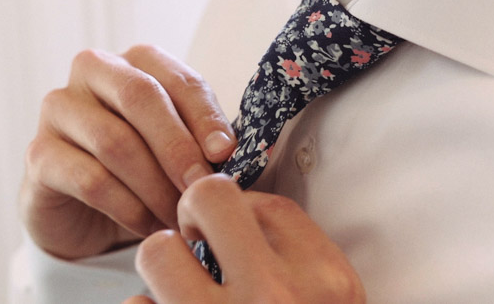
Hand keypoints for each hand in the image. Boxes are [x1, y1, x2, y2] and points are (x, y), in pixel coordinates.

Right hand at [19, 45, 236, 258]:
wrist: (89, 208)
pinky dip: (128, 207)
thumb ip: (204, 138)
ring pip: (115, 142)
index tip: (226, 154)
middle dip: (178, 146)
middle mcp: (93, 71)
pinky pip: (90, 180)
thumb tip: (227, 152)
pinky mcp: (39, 154)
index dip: (205, 117)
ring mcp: (59, 109)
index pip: (178, 78)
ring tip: (180, 215)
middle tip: (201, 186)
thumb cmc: (147, 163)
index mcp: (137, 60)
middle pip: (140, 98)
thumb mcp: (181, 144)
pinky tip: (150, 226)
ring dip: (155, 185)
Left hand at [124, 174, 364, 303]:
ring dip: (163, 263)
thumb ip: (299, 254)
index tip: (235, 226)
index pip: (268, 204)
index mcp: (325, 280)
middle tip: (194, 235)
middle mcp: (275, 296)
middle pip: (209, 199)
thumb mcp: (335, 297)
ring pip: (158, 250)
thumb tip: (242, 208)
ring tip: (176, 283)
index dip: (241, 206)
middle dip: (194, 209)